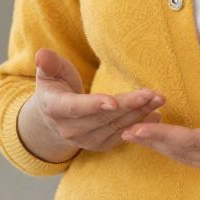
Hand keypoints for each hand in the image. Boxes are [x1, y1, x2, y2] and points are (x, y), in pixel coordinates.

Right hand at [17, 48, 164, 163]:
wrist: (53, 118)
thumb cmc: (55, 88)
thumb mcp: (50, 73)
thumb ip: (49, 63)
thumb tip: (41, 55)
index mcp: (56, 109)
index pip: (77, 107)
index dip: (95, 105)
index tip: (114, 101)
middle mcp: (70, 130)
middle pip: (104, 117)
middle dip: (130, 105)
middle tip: (154, 94)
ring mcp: (85, 141)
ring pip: (116, 126)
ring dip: (140, 114)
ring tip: (159, 100)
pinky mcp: (100, 145)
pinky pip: (122, 135)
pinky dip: (140, 125)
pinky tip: (156, 115)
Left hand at [122, 82, 199, 179]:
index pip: (193, 141)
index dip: (163, 136)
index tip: (138, 128)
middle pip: (185, 154)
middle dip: (155, 143)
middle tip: (126, 131)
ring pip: (191, 161)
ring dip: (165, 149)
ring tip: (140, 136)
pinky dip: (181, 152)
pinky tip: (169, 143)